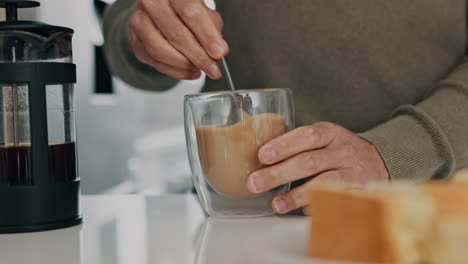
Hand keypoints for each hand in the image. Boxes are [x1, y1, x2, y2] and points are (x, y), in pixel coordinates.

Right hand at [130, 0, 228, 79]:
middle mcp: (152, 3)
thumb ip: (212, 30)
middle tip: (213, 69)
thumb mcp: (204, 15)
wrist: (161, 14)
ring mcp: (139, 22)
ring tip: (200, 69)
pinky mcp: (135, 41)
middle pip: (175, 33)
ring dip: (184, 65)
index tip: (218, 53)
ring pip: (160, 50)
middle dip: (198, 56)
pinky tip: (189, 71)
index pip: (190, 12)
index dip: (206, 35)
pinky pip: (155, 61)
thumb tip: (219, 50)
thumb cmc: (185, 13)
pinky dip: (175, 71)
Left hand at [246, 122, 389, 214]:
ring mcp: (355, 172)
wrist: (379, 164)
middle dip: (279, 173)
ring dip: (296, 195)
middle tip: (255, 183)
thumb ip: (299, 147)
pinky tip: (302, 211)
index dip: (284, 145)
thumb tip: (260, 162)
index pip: (307, 136)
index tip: (263, 156)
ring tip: (276, 204)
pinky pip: (338, 200)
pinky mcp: (362, 192)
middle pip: (309, 161)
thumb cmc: (339, 153)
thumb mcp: (324, 141)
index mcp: (331, 133)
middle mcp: (344, 150)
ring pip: (323, 183)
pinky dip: (319, 206)